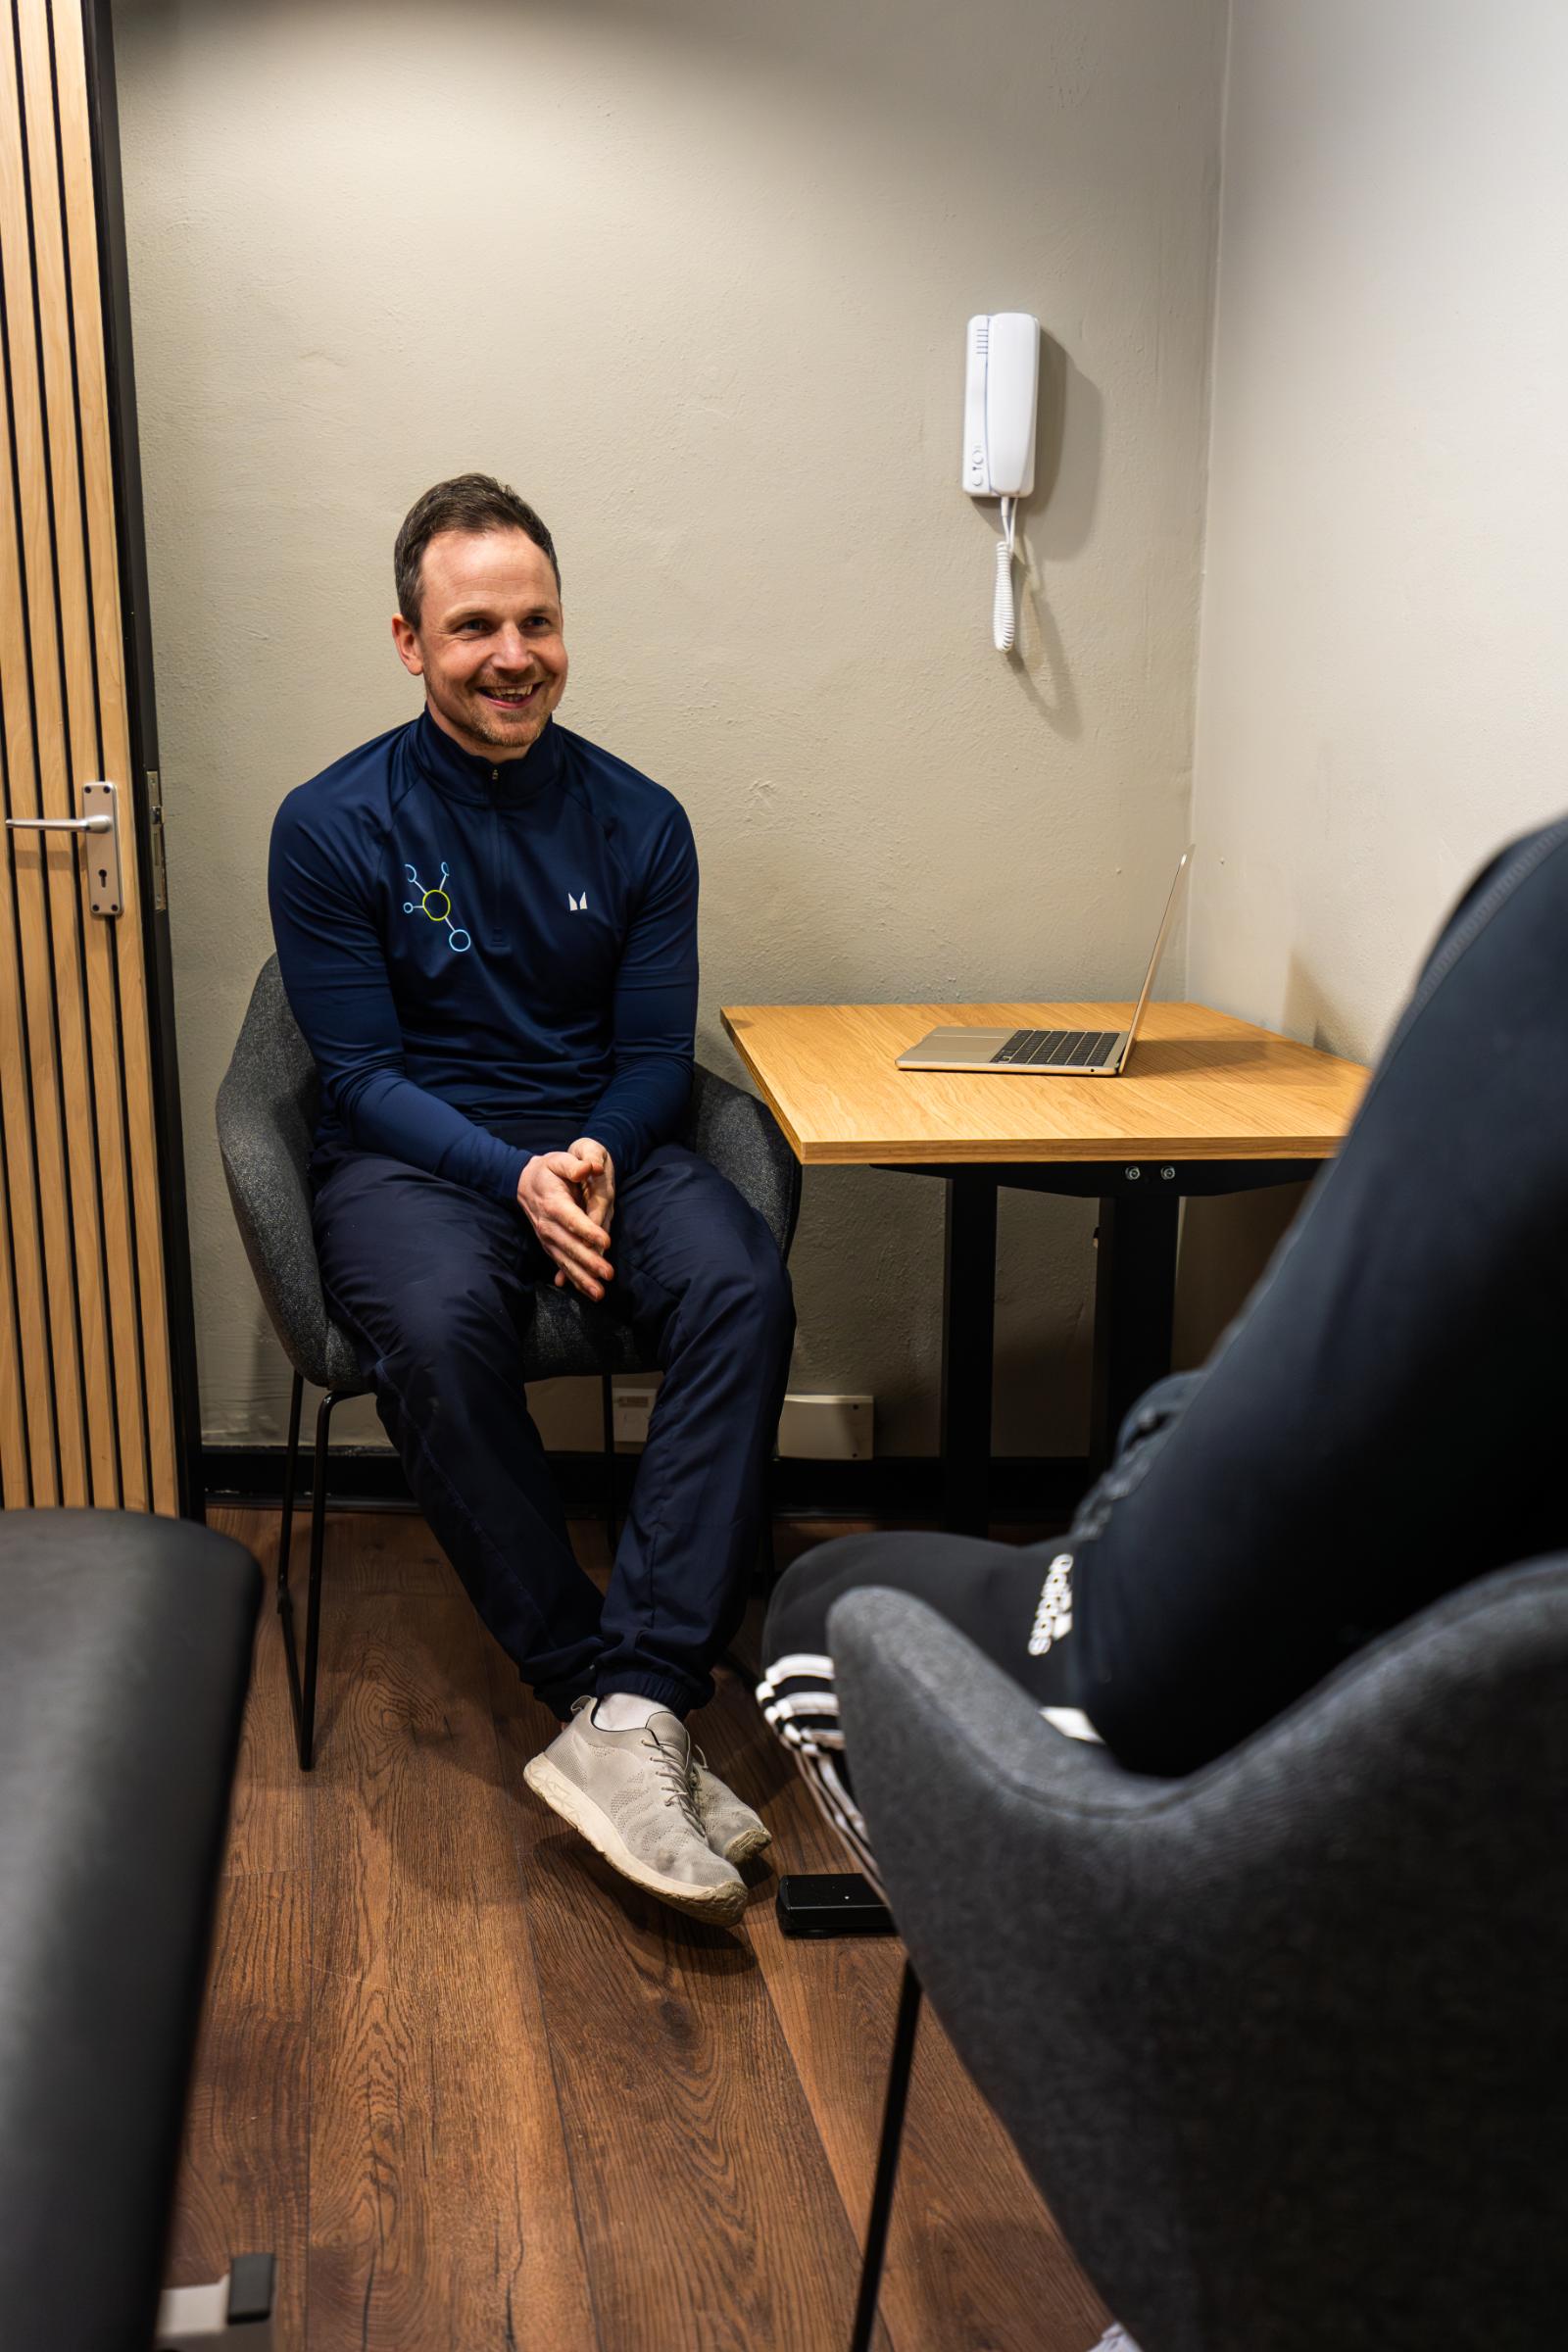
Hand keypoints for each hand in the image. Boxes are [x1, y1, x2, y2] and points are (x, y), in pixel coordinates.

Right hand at [547, 1139, 615, 1293]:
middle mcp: (548, 1224)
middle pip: (570, 1245)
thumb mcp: (559, 1160)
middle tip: (608, 1273)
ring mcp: (547, 1238)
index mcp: (553, 1203)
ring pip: (565, 1261)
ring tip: (599, 1293)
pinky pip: (562, 1265)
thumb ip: (573, 1165)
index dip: (588, 1231)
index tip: (605, 1242)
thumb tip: (588, 1168)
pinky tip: (588, 1292)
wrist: (523, 1183)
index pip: (572, 1219)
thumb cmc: (547, 1170)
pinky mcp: (550, 1246)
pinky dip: (574, 1280)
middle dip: (589, 1262)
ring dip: (582, 1278)